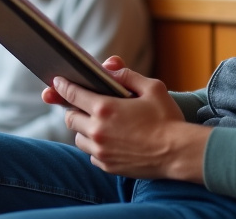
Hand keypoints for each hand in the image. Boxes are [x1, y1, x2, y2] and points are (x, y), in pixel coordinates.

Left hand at [41, 56, 211, 182]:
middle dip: (74, 109)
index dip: (62, 86)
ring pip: (79, 138)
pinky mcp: (107, 166)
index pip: (72, 94)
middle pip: (70, 118)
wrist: (179, 153)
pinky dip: (95, 147)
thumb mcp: (152, 88)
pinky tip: (110, 141)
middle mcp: (98, 131)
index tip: (56, 82)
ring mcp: (101, 151)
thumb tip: (110, 69)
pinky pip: (91, 155)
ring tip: (99, 124)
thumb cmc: (167, 118)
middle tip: (84, 106)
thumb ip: (127, 76)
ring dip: (84, 129)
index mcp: (105, 108)